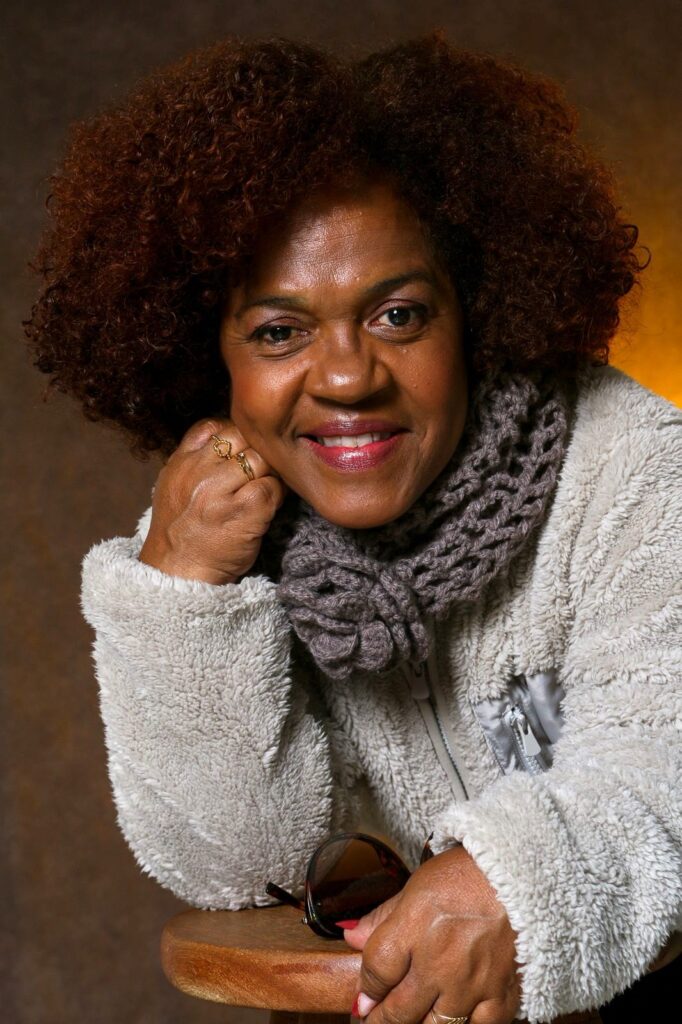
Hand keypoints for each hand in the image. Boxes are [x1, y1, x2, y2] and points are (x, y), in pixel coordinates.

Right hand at [138, 417, 286, 583]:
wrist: (178, 574)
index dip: (232, 434)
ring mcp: (221, 490)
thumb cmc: (183, 533)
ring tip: (264, 489)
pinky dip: (278, 495)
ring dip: (269, 472)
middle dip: (255, 449)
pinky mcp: (247, 510)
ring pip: (261, 458)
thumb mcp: (175, 487)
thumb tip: (232, 438)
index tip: (240, 452)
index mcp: (180, 463)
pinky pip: (274, 486)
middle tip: (261, 470)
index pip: (212, 425)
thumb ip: (195, 459)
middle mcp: (198, 472)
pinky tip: (269, 508)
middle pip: (241, 436)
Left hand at [343, 846, 521, 1023]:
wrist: (519, 873)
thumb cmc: (466, 874)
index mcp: (415, 925)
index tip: (362, 1001)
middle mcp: (440, 960)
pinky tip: (451, 1019)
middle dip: (381, 1021)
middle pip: (399, 1010)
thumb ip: (383, 916)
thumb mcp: (416, 886)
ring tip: (409, 1021)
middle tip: (375, 1022)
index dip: (365, 991)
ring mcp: (472, 982)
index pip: (376, 971)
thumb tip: (352, 936)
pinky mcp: (501, 993)